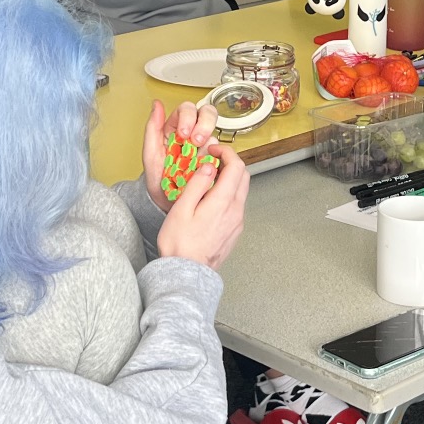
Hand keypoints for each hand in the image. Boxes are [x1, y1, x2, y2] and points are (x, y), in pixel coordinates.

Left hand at [141, 98, 216, 204]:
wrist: (167, 203)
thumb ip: (152, 128)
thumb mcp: (150, 154)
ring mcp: (205, 147)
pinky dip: (217, 159)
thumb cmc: (158, 179)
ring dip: (209, 145)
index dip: (188, 118)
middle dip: (204, 125)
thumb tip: (156, 104)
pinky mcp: (214, 160)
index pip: (187, 109)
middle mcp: (192, 133)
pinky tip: (207, 167)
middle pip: (207, 114)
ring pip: (215, 133)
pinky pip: (222, 154)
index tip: (183, 134)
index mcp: (176, 127)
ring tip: (199, 160)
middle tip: (197, 141)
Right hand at [156, 142, 249, 268]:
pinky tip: (210, 200)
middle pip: (243, 176)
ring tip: (207, 180)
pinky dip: (228, 194)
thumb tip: (208, 166)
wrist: (186, 273)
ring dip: (229, 179)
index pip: (236, 166)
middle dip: (230, 163)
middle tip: (211, 161)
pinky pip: (237, 205)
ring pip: (241, 191)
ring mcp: (237, 222)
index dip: (226, 152)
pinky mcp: (235, 231)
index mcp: (223, 202)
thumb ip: (197, 184)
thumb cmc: (180, 244)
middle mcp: (235, 211)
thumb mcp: (182, 209)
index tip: (213, 150)